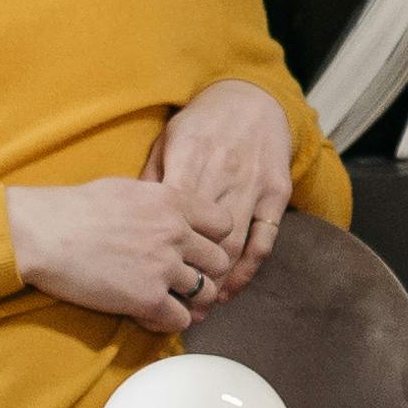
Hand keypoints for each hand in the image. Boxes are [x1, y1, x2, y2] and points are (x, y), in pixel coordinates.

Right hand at [9, 174, 233, 333]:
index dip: (212, 239)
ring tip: (171, 300)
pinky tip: (150, 315)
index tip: (195, 247)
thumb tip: (174, 215)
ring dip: (191, 301)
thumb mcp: (127, 189)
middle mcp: (175, 232)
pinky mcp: (147, 298)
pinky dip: (169, 321)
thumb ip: (160, 202)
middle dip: (206, 273)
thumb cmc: (74, 208)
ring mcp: (163, 267)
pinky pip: (180, 319)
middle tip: (186, 280)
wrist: (41, 233)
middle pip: (220, 262)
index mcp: (172, 201)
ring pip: (206, 293)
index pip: (223, 224)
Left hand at [147, 80, 296, 303]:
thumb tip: (130, 217)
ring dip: (216, 282)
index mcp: (190, 162)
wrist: (252, 97)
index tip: (146, 283)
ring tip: (199, 308)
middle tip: (173, 310)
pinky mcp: (276, 193)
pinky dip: (248, 269)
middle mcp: (223, 176)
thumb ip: (152, 178)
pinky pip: (264, 239)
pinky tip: (232, 289)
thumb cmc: (202, 122)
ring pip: (234, 246)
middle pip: (204, 241)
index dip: (161, 256)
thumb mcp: (168, 140)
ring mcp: (253, 186)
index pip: (173, 221)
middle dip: (189, 279)